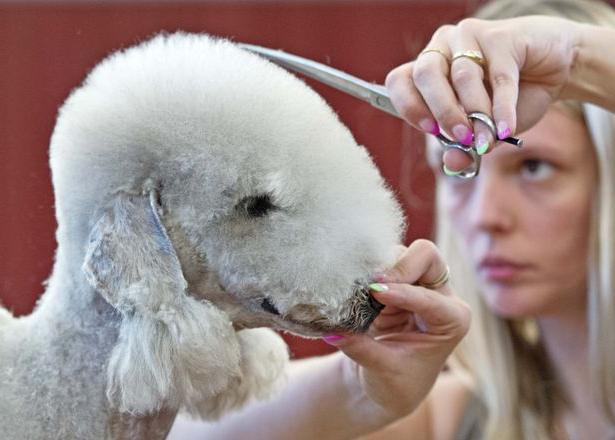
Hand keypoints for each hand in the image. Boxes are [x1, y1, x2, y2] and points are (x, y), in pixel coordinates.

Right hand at [325, 239, 470, 416]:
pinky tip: (355, 288)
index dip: (403, 293)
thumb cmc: (396, 382)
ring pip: (400, 254)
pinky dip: (366, 271)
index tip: (377, 292)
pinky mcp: (395, 279)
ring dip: (379, 269)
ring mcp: (417, 283)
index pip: (430, 297)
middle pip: (427, 256)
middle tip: (373, 283)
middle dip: (400, 265)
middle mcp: (440, 295)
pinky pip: (380, 262)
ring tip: (362, 293)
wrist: (387, 382)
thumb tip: (333, 330)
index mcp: (453, 320)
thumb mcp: (382, 371)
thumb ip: (360, 348)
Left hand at [385, 16, 583, 170]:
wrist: (555, 69)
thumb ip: (465, 147)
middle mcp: (442, 48)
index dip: (408, 105)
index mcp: (428, 70)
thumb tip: (452, 162)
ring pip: (463, 77)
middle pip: (426, 74)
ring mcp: (469, 37)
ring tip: (487, 140)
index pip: (400, 81)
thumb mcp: (484, 129)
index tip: (428, 129)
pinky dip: (502, 108)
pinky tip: (506, 129)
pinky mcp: (501, 35)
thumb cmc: (510, 99)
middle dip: (443, 112)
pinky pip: (499, 76)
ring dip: (476, 115)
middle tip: (461, 137)